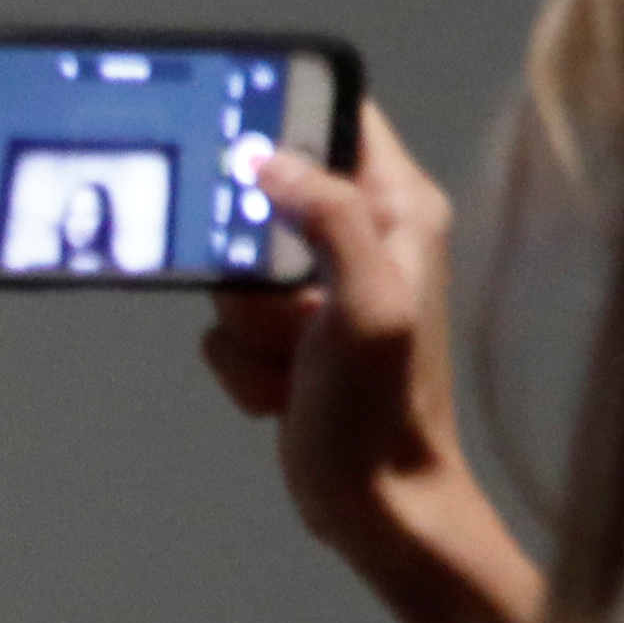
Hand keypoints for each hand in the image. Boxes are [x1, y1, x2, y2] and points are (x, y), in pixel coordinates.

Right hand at [200, 99, 544, 622]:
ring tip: (297, 363)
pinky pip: (225, 325)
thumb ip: (329, 219)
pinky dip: (244, 364)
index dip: (283, 116)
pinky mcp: (287, 337)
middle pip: (259, 200)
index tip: (241, 150)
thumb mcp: (367, 306)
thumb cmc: (387, 413)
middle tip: (287, 306)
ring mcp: (320, 291)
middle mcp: (362, 238)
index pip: (339, 115)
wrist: (380, 507)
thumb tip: (268, 161)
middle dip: (249, 262)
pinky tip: (286, 392)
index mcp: (398, 210)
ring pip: (231, 269)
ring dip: (249, 326)